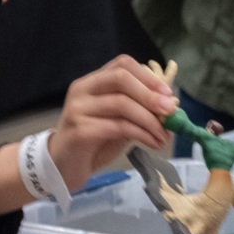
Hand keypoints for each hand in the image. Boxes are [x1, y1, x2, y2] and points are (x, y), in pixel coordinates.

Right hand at [48, 58, 176, 184]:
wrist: (63, 167)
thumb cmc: (92, 143)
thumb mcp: (117, 122)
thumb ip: (137, 111)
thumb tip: (170, 106)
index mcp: (91, 82)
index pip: (121, 65)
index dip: (148, 77)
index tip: (168, 94)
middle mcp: (82, 90)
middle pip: (121, 78)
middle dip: (150, 94)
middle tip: (170, 112)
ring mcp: (78, 109)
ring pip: (121, 104)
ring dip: (150, 119)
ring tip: (165, 135)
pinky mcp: (80, 130)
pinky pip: (118, 127)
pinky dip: (142, 134)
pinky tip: (153, 142)